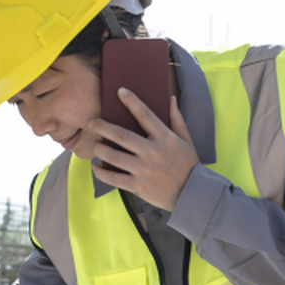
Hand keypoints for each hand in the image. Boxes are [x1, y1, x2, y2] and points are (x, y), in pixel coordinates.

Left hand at [91, 89, 199, 211]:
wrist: (192, 193)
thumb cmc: (188, 165)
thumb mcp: (186, 140)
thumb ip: (177, 119)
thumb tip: (171, 99)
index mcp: (164, 138)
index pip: (146, 115)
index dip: (132, 102)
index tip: (120, 91)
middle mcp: (152, 153)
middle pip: (122, 136)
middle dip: (103, 127)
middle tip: (91, 122)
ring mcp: (144, 170)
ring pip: (114, 157)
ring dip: (100, 149)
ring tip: (95, 144)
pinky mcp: (138, 186)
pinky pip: (114, 178)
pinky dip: (101, 173)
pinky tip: (96, 167)